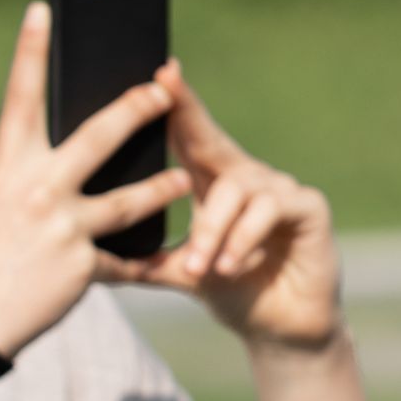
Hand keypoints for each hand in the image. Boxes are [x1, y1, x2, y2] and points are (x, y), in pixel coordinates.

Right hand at [0, 5, 194, 358]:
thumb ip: (35, 177)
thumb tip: (78, 154)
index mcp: (8, 169)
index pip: (21, 98)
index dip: (31, 50)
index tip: (43, 9)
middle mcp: (35, 191)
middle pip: (98, 137)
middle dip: (136, 109)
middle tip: (163, 90)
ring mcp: (61, 228)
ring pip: (130, 199)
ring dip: (164, 186)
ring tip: (185, 176)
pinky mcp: (83, 267)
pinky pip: (128, 259)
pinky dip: (146, 260)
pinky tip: (170, 259)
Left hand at [122, 62, 342, 352]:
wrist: (282, 330)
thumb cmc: (233, 291)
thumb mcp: (181, 273)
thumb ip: (147, 259)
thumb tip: (91, 252)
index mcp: (215, 183)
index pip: (190, 137)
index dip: (176, 103)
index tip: (158, 70)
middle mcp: (248, 176)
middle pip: (213, 138)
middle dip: (187, 111)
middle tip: (164, 87)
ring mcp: (281, 189)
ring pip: (236, 188)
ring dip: (212, 228)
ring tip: (199, 266)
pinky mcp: (309, 207)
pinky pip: (270, 209)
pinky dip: (244, 238)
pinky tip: (231, 265)